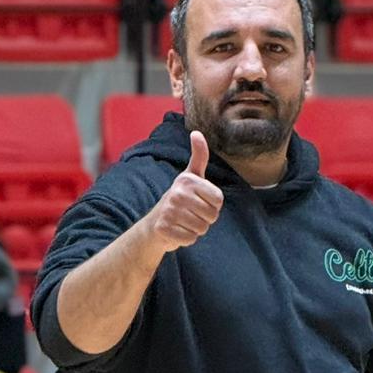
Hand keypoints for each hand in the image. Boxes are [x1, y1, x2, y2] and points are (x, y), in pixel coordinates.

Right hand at [147, 130, 222, 249]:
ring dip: (196, 230)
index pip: (218, 200)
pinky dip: (186, 239)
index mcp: (187, 181)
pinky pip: (190, 239)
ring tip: (184, 222)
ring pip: (202, 229)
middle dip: (205, 220)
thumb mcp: (190, 175)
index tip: (200, 202)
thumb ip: (199, 156)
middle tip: (191, 214)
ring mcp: (169, 211)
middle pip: (212, 216)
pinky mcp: (164, 228)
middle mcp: (177, 194)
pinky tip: (177, 231)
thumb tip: (197, 132)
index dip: (213, 206)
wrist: (155, 223)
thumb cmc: (179, 198)